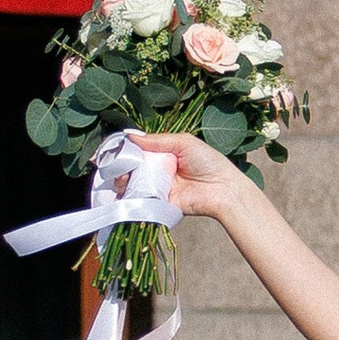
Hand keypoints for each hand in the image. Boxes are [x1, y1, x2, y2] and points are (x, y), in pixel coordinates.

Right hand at [129, 128, 246, 220]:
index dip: (128, 150)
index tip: (116, 149)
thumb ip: (157, 140)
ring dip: (124, 180)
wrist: (222, 190)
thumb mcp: (184, 142)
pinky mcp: (159, 203)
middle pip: (133, 167)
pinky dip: (130, 196)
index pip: (140, 150)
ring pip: (133, 183)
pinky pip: (140, 199)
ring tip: (123, 178)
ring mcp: (158, 187)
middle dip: (123, 166)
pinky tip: (125, 190)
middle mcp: (159, 170)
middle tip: (119, 166)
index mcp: (165, 154)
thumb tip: (130, 136)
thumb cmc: (208, 162)